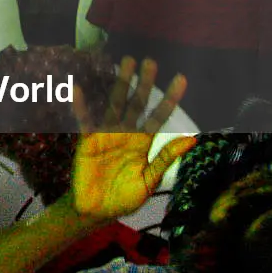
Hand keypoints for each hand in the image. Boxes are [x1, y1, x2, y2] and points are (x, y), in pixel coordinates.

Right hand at [67, 57, 195, 222]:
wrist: (97, 211)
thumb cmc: (125, 197)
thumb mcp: (150, 180)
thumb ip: (166, 158)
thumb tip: (192, 139)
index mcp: (143, 142)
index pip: (159, 116)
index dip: (170, 98)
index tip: (181, 79)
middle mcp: (126, 132)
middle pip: (137, 103)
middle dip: (144, 83)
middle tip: (151, 61)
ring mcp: (106, 134)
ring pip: (115, 104)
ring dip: (120, 83)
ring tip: (127, 62)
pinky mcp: (88, 141)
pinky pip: (84, 120)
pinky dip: (81, 105)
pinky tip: (79, 89)